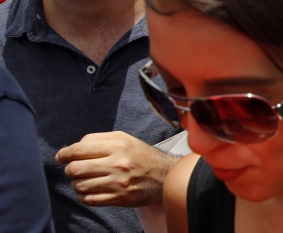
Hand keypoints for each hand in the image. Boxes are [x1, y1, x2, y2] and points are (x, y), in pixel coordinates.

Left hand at [56, 131, 177, 206]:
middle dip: (69, 170)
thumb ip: (100, 138)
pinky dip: (82, 196)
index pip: (80, 150)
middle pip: (76, 168)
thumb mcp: (125, 139)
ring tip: (82, 180)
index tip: (61, 157)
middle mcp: (117, 164)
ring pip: (80, 185)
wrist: (165, 175)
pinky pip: (89, 200)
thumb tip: (75, 146)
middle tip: (72, 169)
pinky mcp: (119, 198)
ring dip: (76, 183)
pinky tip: (87, 191)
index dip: (64, 154)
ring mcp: (118, 183)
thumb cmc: (143, 156)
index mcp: (118, 146)